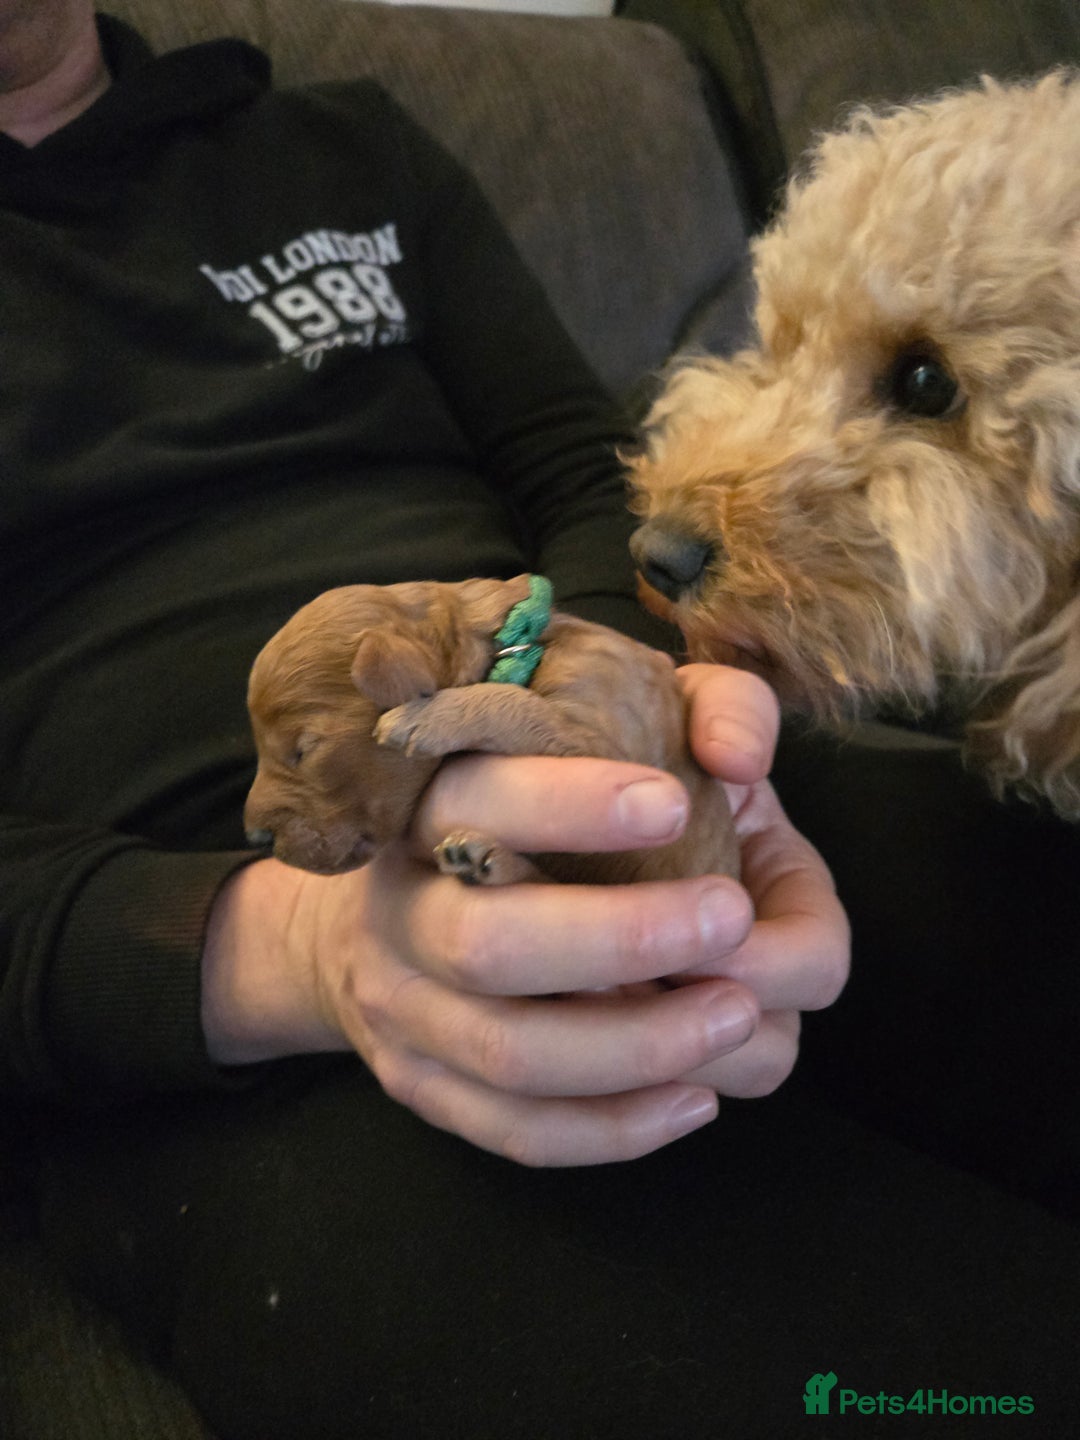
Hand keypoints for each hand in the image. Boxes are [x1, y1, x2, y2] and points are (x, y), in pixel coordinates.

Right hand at [203, 664, 847, 1166]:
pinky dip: (616, 1127)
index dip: (569, 804)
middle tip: (730, 918)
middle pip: (487, 946)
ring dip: (638, 1045)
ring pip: (511, 1056)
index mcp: (432, 801)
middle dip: (621, 938)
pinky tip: (699, 1096)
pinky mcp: (428, 1088)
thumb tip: (740, 754)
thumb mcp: (623, 725)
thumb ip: (706, 705)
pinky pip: (518, 1133)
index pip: (479, 799)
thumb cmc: (545, 810)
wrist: (390, 914)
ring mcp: (406, 1011)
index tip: (672, 801)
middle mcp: (403, 908)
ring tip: (740, 1016)